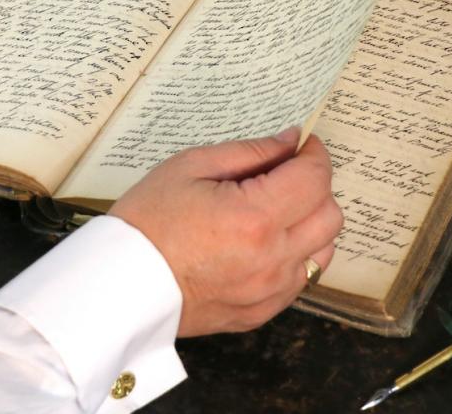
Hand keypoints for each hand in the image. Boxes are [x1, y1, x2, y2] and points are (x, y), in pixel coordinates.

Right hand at [109, 128, 342, 336]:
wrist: (120, 283)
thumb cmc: (148, 219)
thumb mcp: (191, 166)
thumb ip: (249, 151)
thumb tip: (290, 141)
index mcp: (255, 217)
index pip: (315, 178)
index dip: (314, 153)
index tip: (302, 144)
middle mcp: (272, 258)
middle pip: (331, 214)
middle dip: (315, 185)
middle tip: (283, 173)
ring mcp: (269, 291)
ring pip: (324, 249)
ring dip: (310, 221)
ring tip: (274, 209)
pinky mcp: (261, 312)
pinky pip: (302, 278)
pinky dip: (295, 253)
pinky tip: (263, 240)